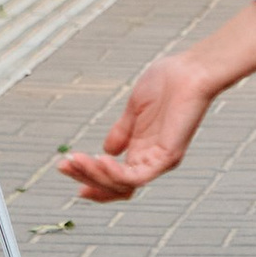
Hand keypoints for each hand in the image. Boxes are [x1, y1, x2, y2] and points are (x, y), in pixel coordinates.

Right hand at [60, 49, 220, 202]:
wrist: (191, 70)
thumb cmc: (170, 82)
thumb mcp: (135, 109)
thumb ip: (122, 131)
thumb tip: (106, 149)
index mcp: (143, 149)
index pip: (115, 177)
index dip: (90, 178)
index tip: (66, 168)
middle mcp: (151, 160)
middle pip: (114, 186)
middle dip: (85, 177)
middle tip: (63, 165)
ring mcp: (160, 161)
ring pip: (122, 185)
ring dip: (95, 175)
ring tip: (76, 160)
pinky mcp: (168, 157)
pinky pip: (137, 177)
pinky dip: (115, 173)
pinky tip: (98, 159)